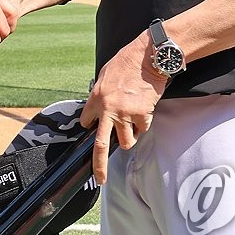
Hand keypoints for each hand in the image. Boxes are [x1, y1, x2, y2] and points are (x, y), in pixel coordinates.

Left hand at [80, 30, 168, 184]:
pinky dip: (144, 123)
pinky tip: (144, 108)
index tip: (91, 129)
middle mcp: (108, 109)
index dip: (89, 126)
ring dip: (130, 137)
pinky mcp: (141, 114)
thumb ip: (100, 94)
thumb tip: (98, 110)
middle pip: (101, 145)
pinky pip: (142, 128)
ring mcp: (125, 114)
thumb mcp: (105, 75)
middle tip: (100, 178)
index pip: (86, 120)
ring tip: (132, 123)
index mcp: (96, 97)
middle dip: (99, 165)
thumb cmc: (127, 62)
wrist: (148, 57)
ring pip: (127, 141)